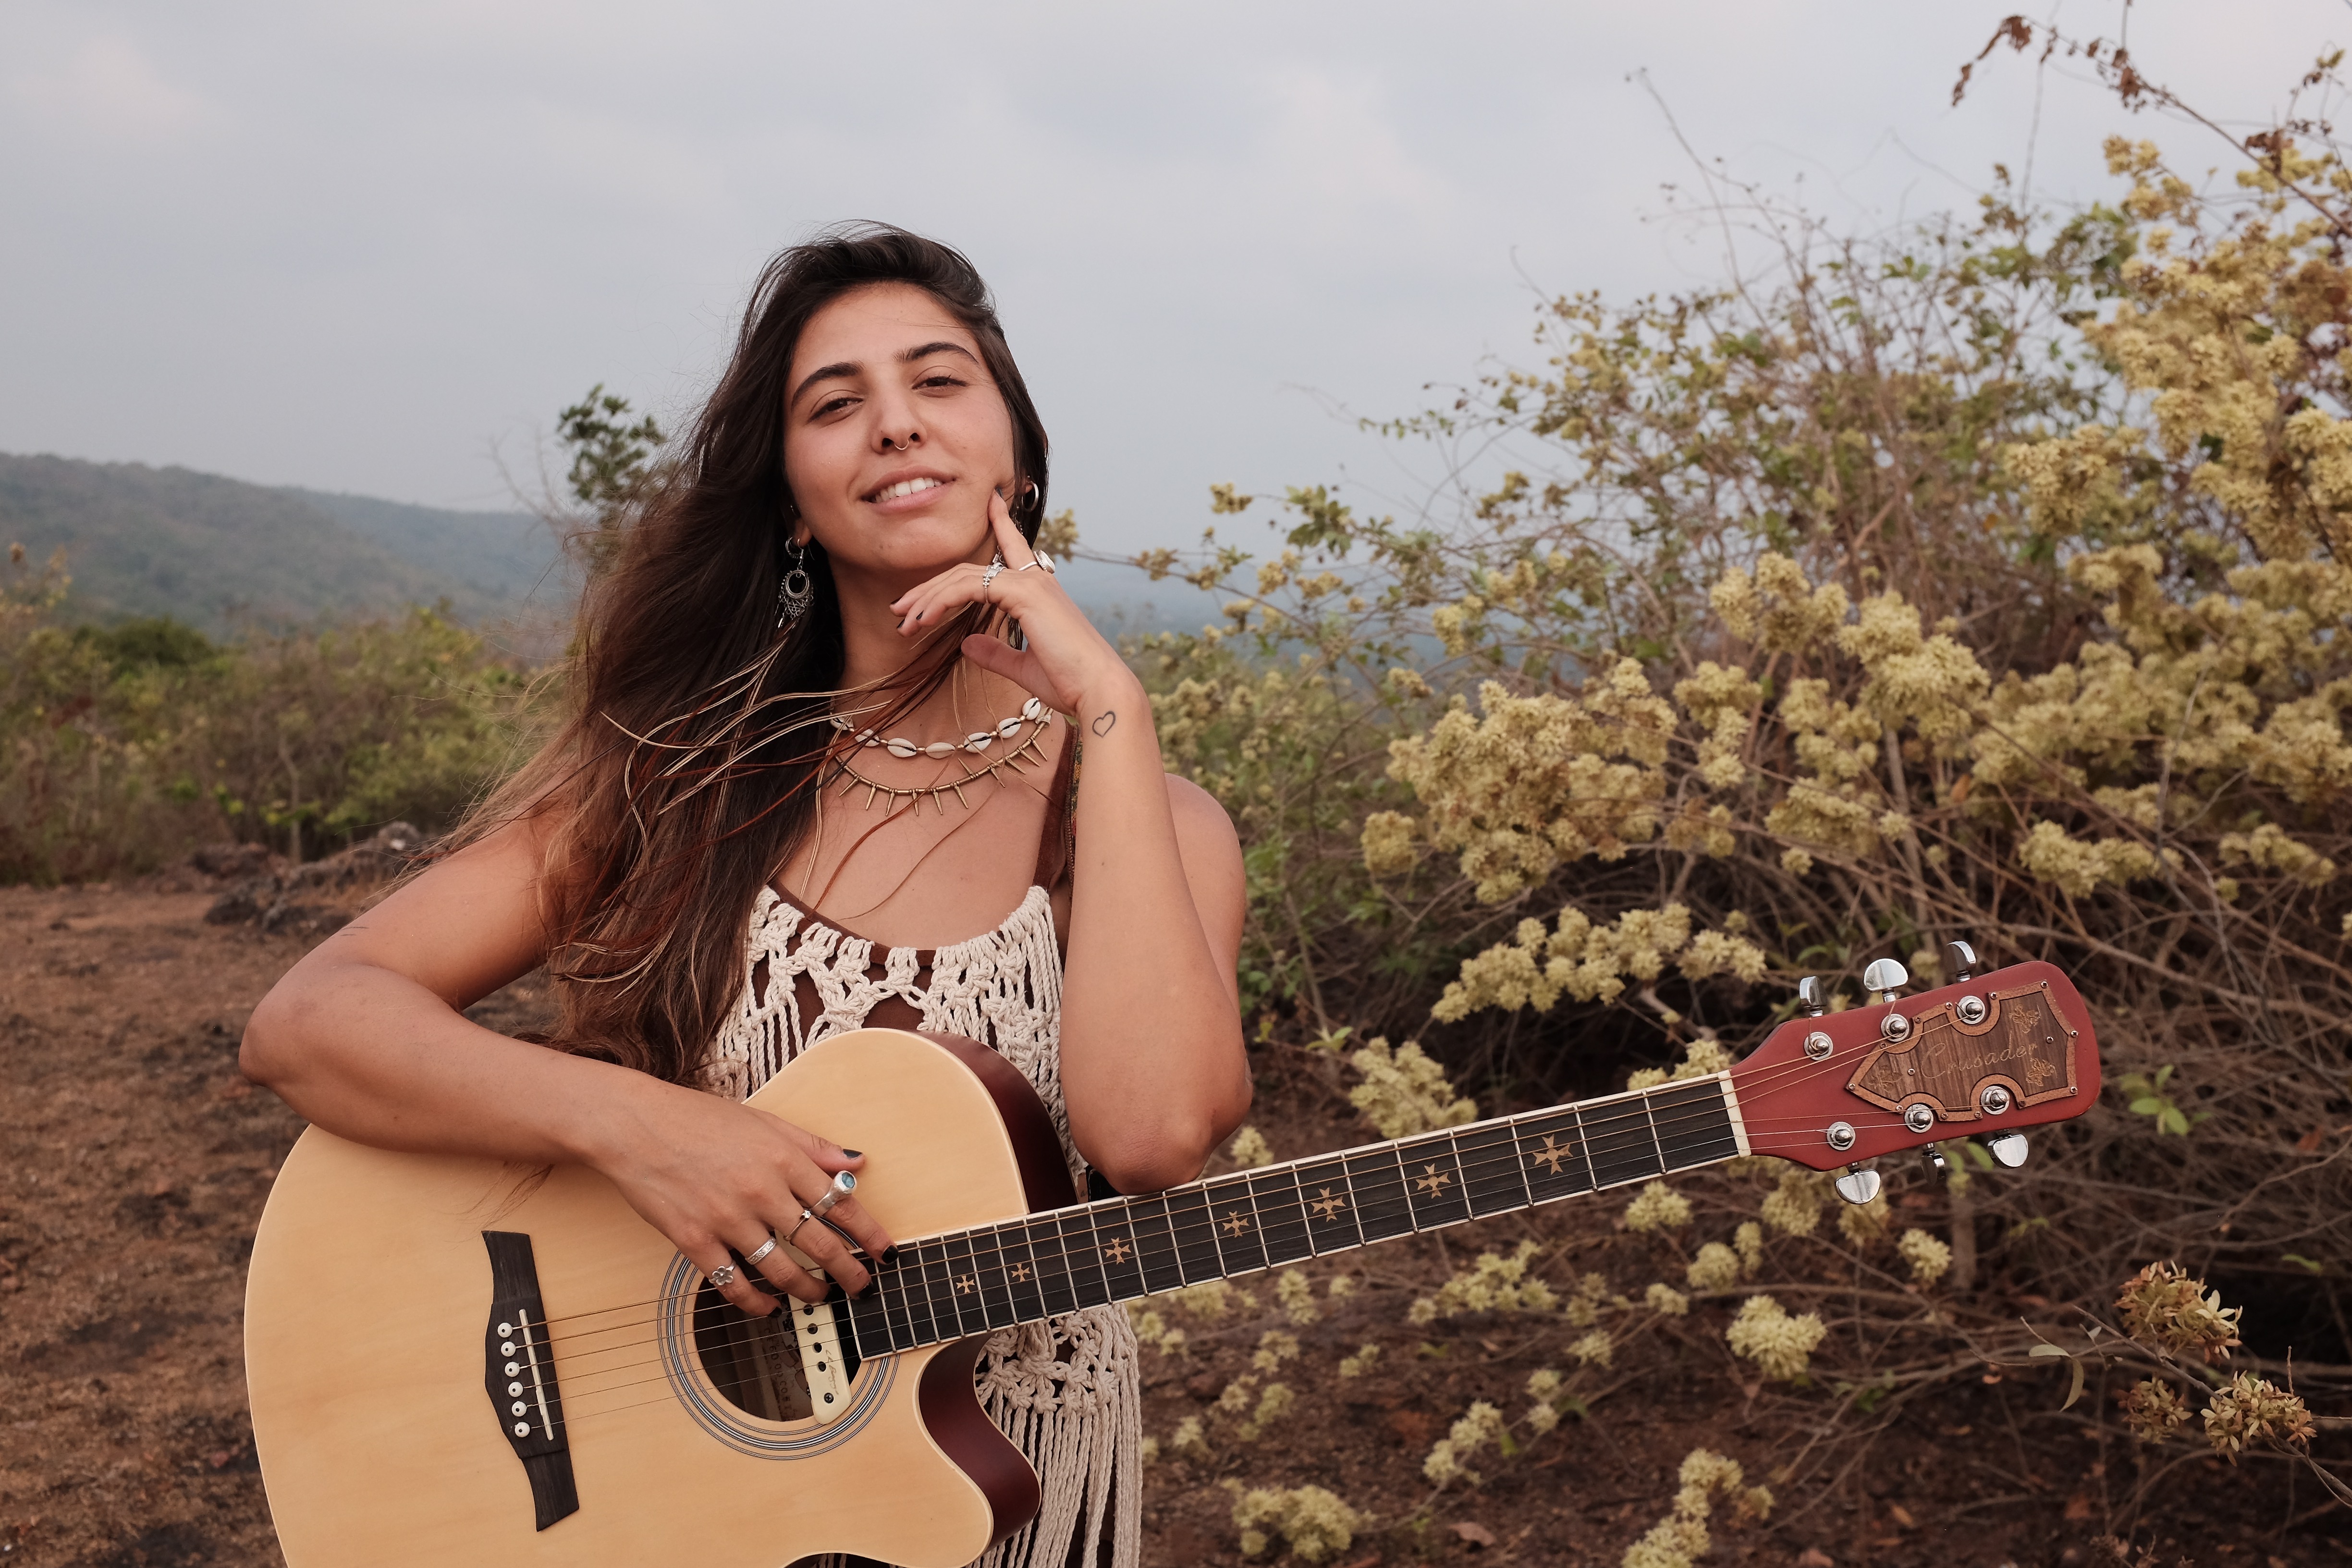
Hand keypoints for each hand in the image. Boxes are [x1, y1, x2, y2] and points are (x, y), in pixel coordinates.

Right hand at [589, 1078, 894, 1315]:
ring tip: (820, 1296)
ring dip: (807, 1289)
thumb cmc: (699, 1119)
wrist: (636, 1126)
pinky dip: (755, 1302)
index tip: (885, 1252)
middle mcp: (761, 1190)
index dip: (868, 1232)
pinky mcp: (695, 1240)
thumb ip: (813, 1146)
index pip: (840, 1203)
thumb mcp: (765, 1122)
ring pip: (781, 1268)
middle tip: (863, 1287)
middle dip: (848, 1270)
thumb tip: (857, 1161)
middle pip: (819, 1242)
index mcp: (783, 1158)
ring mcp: (727, 1218)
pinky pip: (733, 1282)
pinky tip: (769, 1308)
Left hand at [888, 489, 1138, 717]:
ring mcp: (1030, 583)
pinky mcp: (1024, 593)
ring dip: (927, 597)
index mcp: (1040, 591)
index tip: (992, 499)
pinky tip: (923, 618)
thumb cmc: (1069, 681)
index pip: (1014, 548)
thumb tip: (966, 643)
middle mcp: (1036, 579)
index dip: (1001, 523)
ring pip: (963, 576)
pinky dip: (941, 601)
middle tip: (900, 607)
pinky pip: (970, 587)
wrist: (1096, 690)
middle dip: (931, 586)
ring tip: (903, 621)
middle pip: (969, 569)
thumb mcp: (1023, 667)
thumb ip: (994, 652)